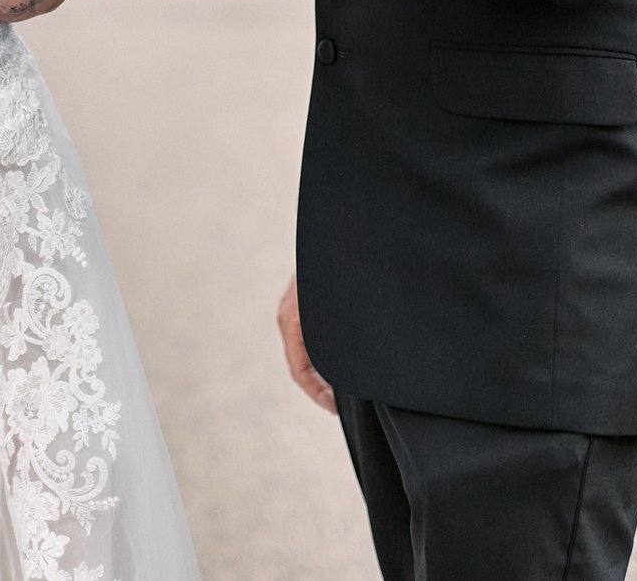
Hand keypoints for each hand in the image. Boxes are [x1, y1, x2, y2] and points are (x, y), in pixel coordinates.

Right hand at [277, 276, 335, 412]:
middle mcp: (288, 313)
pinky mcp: (303, 295)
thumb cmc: (342, 266)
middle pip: (302, 361)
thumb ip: (339, 338)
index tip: (336, 409)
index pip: (300, 372)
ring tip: (348, 378)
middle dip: (323, 383)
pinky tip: (346, 347)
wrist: (337, 227)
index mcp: (294, 321)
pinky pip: (310, 329)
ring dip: (324, 363)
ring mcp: (293, 303)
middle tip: (345, 400)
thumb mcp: (338, 310)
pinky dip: (324, 345)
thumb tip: (348, 372)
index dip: (319, 395)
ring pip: (306, 345)